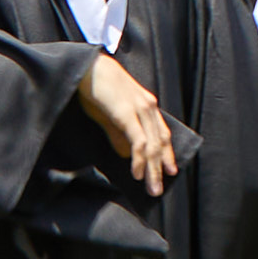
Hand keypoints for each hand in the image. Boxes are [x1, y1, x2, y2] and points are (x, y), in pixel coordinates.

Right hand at [77, 53, 182, 191]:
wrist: (87, 68)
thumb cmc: (97, 89)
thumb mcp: (111, 114)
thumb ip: (120, 133)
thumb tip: (128, 154)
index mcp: (147, 105)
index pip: (162, 134)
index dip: (167, 153)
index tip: (170, 170)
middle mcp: (148, 107)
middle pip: (160, 143)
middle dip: (160, 168)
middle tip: (158, 190)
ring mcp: (139, 109)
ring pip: (152, 145)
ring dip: (152, 169)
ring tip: (151, 188)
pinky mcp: (127, 113)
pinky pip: (138, 141)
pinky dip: (139, 159)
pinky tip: (136, 173)